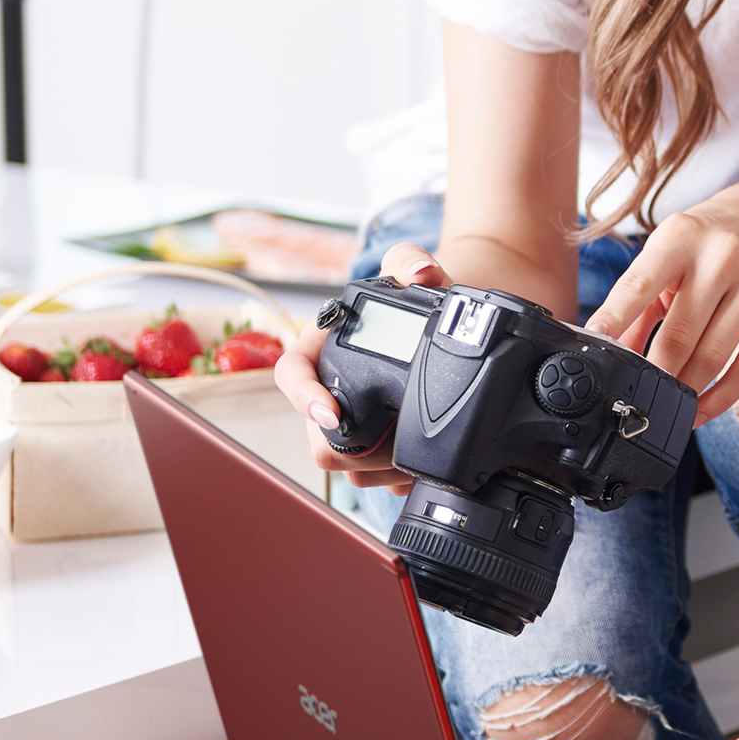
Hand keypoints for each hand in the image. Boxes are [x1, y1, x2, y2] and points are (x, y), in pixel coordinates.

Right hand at [271, 242, 446, 489]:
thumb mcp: (411, 272)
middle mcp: (328, 387)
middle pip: (319, 437)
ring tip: (414, 457)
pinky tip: (420, 467)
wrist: (446, 327)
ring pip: (346, 465)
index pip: (292, 374)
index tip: (332, 414)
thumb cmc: (417, 298)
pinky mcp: (373, 447)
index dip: (303, 398)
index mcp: (322, 346)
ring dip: (379, 468)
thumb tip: (424, 272)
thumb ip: (411, 260)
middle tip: (397, 444)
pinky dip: (395, 479)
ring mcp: (350, 421)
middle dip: (356, 448)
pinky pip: (372, 477)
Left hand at [585, 194, 738, 426]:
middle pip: (680, 335)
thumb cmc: (704, 245)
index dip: (616, 315)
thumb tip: (613, 355)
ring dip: (685, 390)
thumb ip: (638, 304)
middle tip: (638, 393)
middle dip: (655, 372)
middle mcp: (722, 256)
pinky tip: (701, 409)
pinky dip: (721, 398)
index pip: (641, 283)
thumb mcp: (665, 257)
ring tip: (667, 402)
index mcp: (681, 237)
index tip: (595, 341)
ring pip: (713, 357)